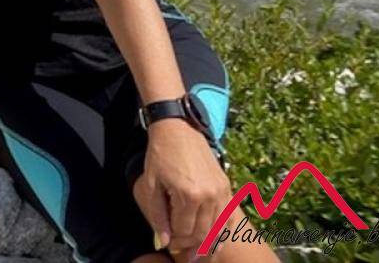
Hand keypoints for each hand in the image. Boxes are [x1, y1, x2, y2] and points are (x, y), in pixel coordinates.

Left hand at [133, 119, 230, 257]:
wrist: (178, 129)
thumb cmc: (160, 155)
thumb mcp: (151, 184)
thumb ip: (158, 215)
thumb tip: (165, 241)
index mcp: (189, 195)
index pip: (184, 231)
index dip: (175, 240)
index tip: (169, 241)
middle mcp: (209, 195)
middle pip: (202, 232)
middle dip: (190, 244)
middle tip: (182, 250)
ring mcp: (221, 191)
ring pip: (216, 228)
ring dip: (207, 242)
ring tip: (198, 253)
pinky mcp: (226, 186)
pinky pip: (227, 216)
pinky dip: (223, 231)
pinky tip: (218, 243)